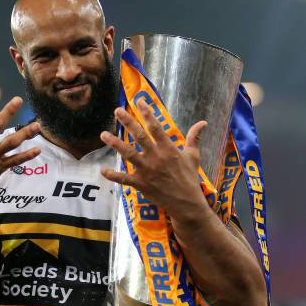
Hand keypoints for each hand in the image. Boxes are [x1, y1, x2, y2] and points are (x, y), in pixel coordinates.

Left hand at [100, 99, 207, 220]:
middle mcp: (156, 157)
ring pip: (128, 154)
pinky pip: (124, 179)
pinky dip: (113, 175)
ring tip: (103, 134)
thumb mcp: (193, 156)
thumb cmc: (190, 178)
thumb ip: (194, 138)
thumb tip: (203, 122)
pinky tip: (102, 170)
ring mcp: (147, 170)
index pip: (156, 127)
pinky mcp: (141, 183)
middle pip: (139, 136)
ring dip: (115, 144)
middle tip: (117, 111)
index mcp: (168, 149)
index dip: (147, 113)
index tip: (139, 102)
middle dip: (128, 122)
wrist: (186, 203)